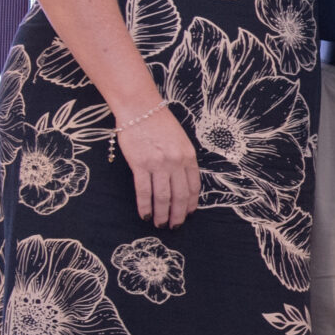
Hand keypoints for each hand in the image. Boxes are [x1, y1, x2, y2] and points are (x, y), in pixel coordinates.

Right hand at [117, 107, 199, 228]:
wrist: (140, 108)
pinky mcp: (140, 164)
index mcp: (188, 156)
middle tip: (174, 226)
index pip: (194, 186)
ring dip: (162, 214)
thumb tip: (182, 181)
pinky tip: (145, 215)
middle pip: (180, 195)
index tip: (188, 214)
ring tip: (160, 224)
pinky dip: (145, 206)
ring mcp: (158, 164)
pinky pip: (144, 191)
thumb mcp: (180, 140)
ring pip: (162, 197)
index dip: (191, 203)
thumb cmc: (159, 122)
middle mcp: (176, 162)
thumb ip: (183, 159)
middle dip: (178, 214)